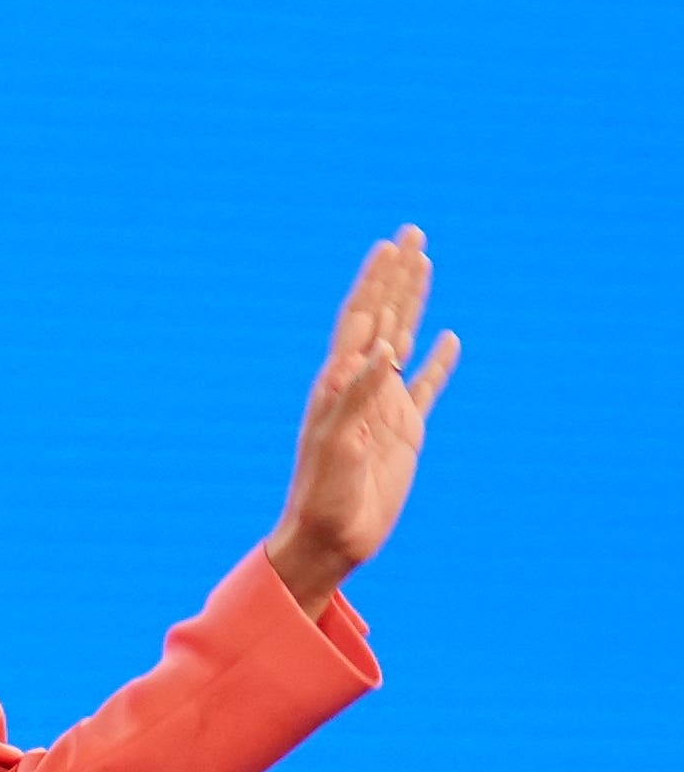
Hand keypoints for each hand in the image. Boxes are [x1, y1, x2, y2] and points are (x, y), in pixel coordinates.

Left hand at [264, 226, 458, 617]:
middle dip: (398, 275)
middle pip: (384, 316)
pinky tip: (449, 339)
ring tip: (427, 265)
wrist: (329, 538)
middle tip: (413, 233)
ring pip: (405, 340)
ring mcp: (384, 405)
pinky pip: (426, 387)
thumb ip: (355, 398)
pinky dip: (438, 361)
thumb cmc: (323, 496)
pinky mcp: (404, 432)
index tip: (390, 245)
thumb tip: (381, 352)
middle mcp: (361, 384)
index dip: (374, 282)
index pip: (360, 319)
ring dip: (416, 302)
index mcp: (338, 383)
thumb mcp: (337, 447)